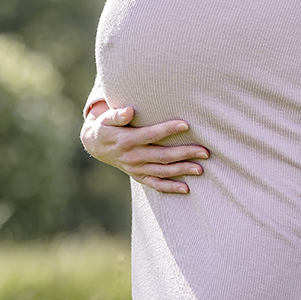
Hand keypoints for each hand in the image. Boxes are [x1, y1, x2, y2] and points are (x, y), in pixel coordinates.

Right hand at [80, 102, 209, 194]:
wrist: (96, 146)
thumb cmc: (105, 127)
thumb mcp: (105, 118)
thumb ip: (117, 115)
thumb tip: (129, 111)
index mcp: (127, 140)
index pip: (151, 135)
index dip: (167, 129)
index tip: (186, 124)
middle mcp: (133, 156)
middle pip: (162, 156)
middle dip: (184, 153)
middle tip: (204, 151)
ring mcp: (136, 168)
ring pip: (162, 171)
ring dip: (182, 170)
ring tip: (200, 169)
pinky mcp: (138, 176)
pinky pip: (155, 184)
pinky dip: (170, 188)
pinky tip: (186, 188)